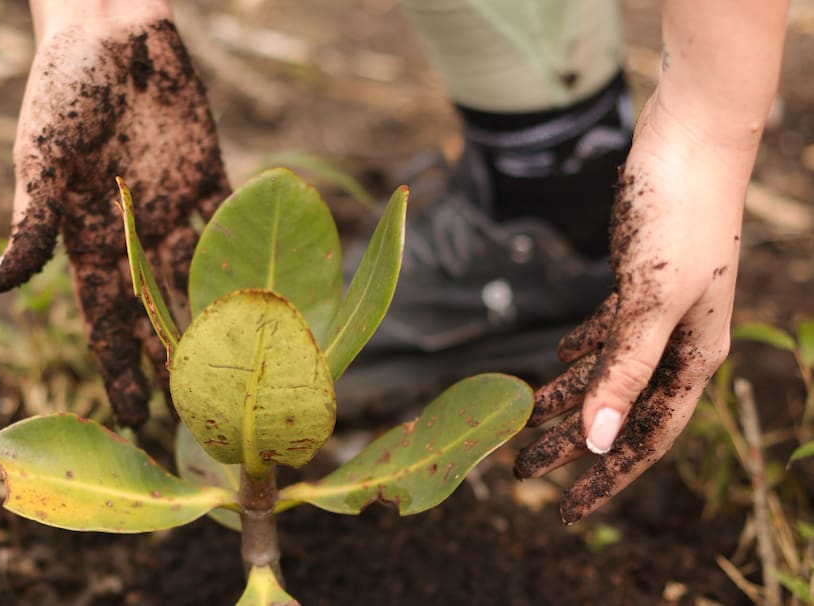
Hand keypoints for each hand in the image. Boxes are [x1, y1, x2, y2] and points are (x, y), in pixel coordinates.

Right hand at [0, 9, 228, 426]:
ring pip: (202, 279)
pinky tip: (275, 292)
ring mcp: (176, 207)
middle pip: (161, 311)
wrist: (112, 30)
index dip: (118, 366)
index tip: (133, 417)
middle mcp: (137, 232)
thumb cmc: (64, 90)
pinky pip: (233, 224)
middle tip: (201, 413)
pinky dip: (251, 253)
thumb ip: (33, 223)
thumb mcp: (40, 158)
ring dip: (221, 321)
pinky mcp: (210, 176)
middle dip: (176, 360)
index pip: (106, 318)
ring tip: (243, 370)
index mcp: (92, 236)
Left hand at [514, 91, 746, 522]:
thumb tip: (599, 441)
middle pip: (619, 408)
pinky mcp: (637, 282)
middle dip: (574, 442)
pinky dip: (583, 350)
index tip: (567, 508)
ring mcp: (659, 311)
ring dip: (569, 396)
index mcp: (694, 357)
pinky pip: (607, 331)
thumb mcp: (650, 302)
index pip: (645, 435)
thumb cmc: (679, 218)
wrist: (689, 142)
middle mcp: (679, 342)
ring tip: (526, 418)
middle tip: (524, 469)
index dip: (607, 475)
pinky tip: (557, 359)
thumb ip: (626, 370)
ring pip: (608, 370)